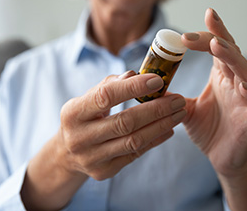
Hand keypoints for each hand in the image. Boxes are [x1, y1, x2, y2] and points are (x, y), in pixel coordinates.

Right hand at [58, 71, 185, 179]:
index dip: (134, 88)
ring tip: (179, 113)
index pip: (106, 96)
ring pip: (134, 141)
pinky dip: (155, 140)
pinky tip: (168, 129)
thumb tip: (136, 74)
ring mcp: (91, 158)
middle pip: (125, 122)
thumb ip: (111, 85)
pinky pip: (136, 154)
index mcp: (73, 113)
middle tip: (178, 100)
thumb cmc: (85, 117)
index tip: (158, 80)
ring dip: (161, 125)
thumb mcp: (89, 98)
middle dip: (156, 109)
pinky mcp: (104, 171)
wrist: (68, 153)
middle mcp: (79, 137)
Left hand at [181, 8, 246, 210]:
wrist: (222, 157)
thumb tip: (152, 85)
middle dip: (215, 39)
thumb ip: (173, 95)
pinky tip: (245, 86)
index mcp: (221, 76)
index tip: (199, 19)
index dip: (209, 34)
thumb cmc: (208, 130)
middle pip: (231, 53)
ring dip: (233, 58)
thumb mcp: (185, 110)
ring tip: (218, 46)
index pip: (217, 48)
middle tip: (192, 36)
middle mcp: (236, 82)